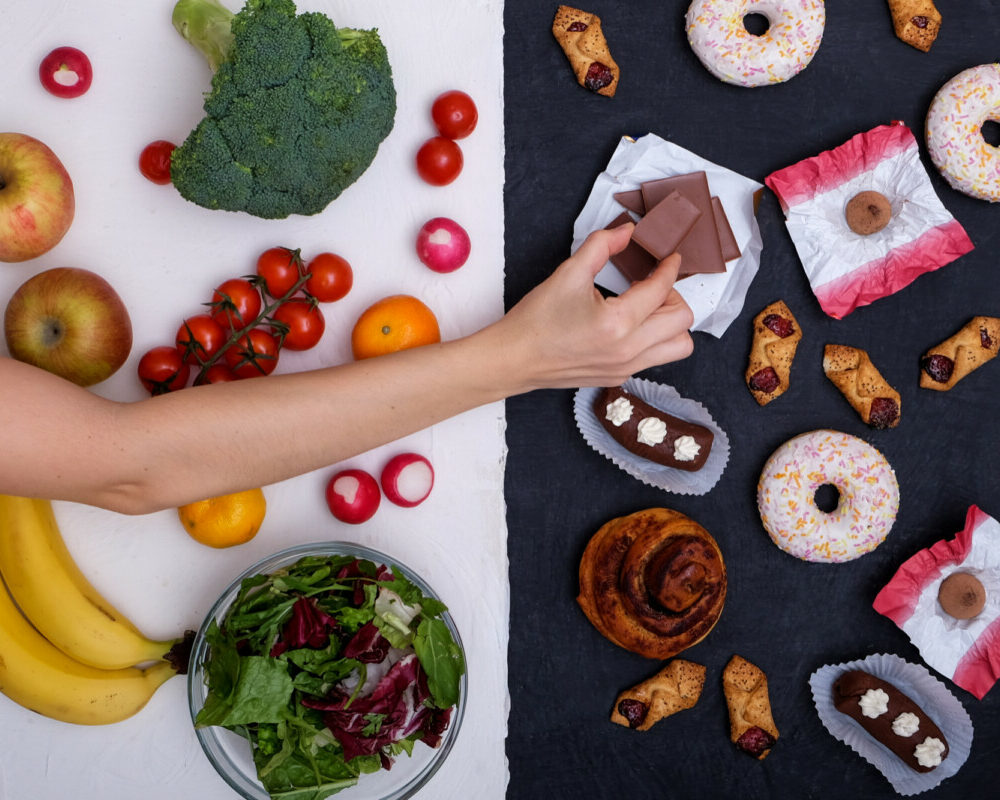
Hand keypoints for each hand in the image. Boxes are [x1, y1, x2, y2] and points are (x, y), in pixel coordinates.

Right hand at [493, 223, 693, 389]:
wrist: (515, 358)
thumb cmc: (537, 320)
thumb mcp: (568, 273)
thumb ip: (602, 245)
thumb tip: (627, 232)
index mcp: (617, 322)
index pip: (661, 290)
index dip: (669, 268)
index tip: (669, 258)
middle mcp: (628, 350)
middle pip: (682, 321)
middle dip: (674, 295)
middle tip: (654, 283)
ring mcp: (626, 367)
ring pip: (679, 346)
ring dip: (672, 323)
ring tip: (648, 308)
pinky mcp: (619, 376)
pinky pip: (655, 357)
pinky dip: (655, 338)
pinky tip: (632, 324)